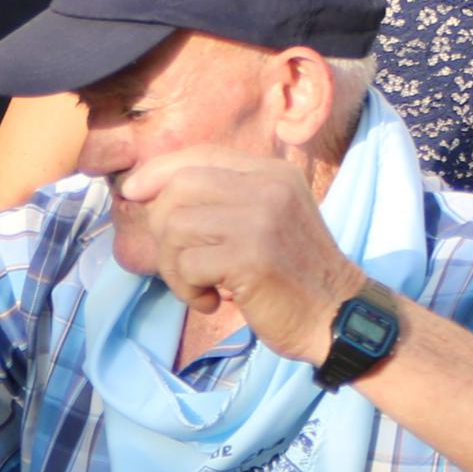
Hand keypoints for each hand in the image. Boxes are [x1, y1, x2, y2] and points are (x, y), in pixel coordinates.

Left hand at [116, 151, 356, 360]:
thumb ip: (221, 200)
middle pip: (179, 187)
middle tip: (182, 264)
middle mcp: (268, 186)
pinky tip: (213, 302)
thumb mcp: (264, 221)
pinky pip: (187, 265)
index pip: (200, 155)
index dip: (158, 171)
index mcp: (272, 173)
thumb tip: (145, 189)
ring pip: (175, 226)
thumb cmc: (291, 276)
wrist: (339, 317)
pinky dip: (188, 290)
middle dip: (162, 228)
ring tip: (200, 287)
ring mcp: (261, 218)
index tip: (133, 192)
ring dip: (173, 266)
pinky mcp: (252, 256)